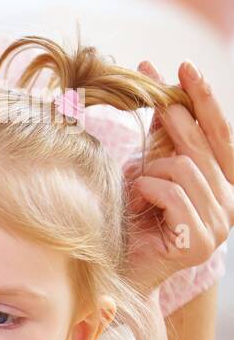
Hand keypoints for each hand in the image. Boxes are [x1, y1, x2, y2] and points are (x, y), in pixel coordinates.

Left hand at [124, 60, 233, 295]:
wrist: (118, 274)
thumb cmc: (130, 221)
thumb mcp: (149, 171)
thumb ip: (164, 140)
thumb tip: (163, 90)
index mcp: (223, 184)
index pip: (220, 133)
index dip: (202, 98)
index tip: (181, 65)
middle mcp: (231, 203)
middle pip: (204, 143)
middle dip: (176, 114)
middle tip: (153, 93)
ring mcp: (220, 225)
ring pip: (183, 167)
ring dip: (148, 172)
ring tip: (135, 192)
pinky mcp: (199, 242)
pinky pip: (170, 192)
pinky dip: (146, 192)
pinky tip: (139, 206)